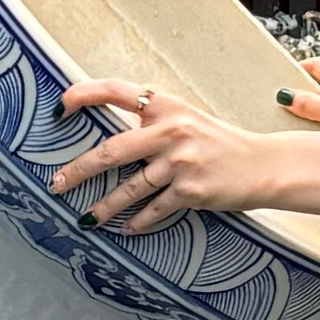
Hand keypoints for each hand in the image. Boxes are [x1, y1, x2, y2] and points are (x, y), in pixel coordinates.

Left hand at [51, 79, 272, 228]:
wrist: (262, 164)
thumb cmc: (218, 141)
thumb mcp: (186, 117)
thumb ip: (151, 119)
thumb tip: (108, 135)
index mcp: (166, 105)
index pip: (116, 91)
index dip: (83, 95)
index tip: (60, 108)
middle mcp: (170, 130)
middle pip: (112, 150)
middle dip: (79, 170)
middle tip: (57, 184)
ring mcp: (180, 162)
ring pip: (129, 189)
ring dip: (104, 207)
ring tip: (86, 219)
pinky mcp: (190, 191)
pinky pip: (153, 210)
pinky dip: (138, 221)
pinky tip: (126, 228)